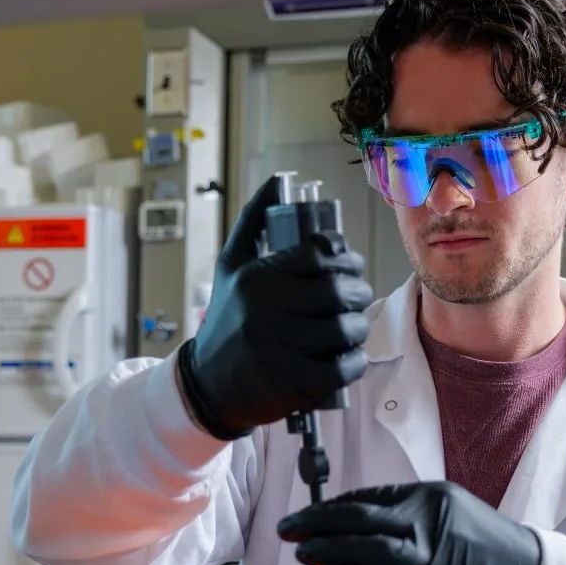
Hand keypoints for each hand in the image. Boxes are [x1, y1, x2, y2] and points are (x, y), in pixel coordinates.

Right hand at [176, 177, 373, 439]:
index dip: (345, 257)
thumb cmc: (227, 317)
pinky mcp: (294, 385)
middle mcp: (267, 311)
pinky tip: (346, 356)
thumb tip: (278, 180)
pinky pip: (344, 367)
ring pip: (347, 329)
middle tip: (355, 296)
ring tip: (350, 325)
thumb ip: (254, 220)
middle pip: (339, 291)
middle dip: (358, 291)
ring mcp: (281, 349)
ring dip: (358, 326)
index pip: (320, 255)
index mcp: (257, 278)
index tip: (348, 265)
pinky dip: (354, 361)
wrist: (207, 384)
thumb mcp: (231, 266)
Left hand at [277, 482, 542, 564]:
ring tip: (307, 557)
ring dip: (334, 556)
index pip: (368, 501)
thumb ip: (398, 506)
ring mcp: (436, 560)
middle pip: (365, 524)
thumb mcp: (444, 503)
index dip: (327, 510)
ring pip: (375, 555)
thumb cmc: (479, 534)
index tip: (301, 518)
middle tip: (290, 533)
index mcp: (430, 499)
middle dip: (320, 528)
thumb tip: (345, 515)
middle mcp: (432, 526)